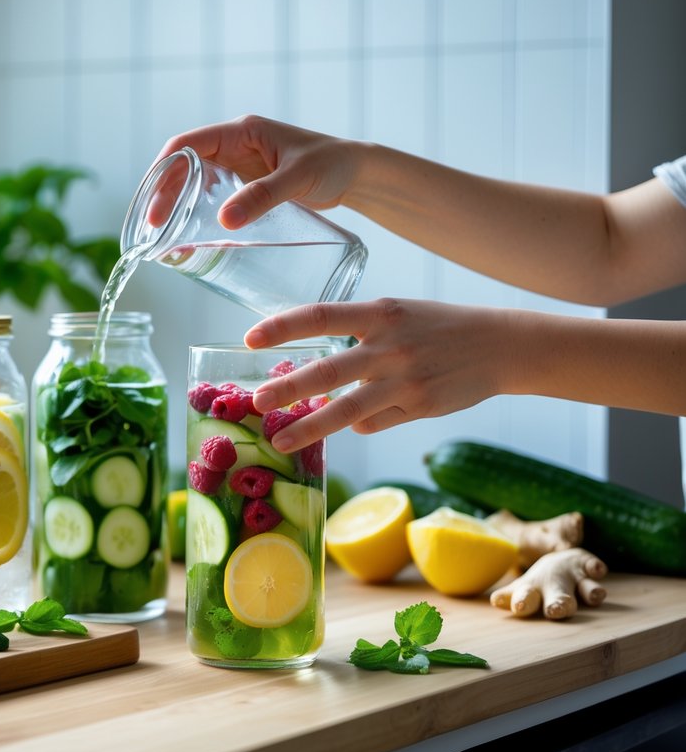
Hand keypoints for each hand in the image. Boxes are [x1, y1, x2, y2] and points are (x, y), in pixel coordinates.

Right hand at [150, 115, 363, 228]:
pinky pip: (212, 197)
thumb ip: (263, 197)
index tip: (154, 204)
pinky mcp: (246, 186)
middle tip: (155, 228)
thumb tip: (225, 221)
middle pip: (183, 166)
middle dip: (163, 194)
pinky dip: (196, 214)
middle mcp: (234, 145)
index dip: (164, 172)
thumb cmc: (333, 164)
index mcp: (241, 131)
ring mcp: (239, 166)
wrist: (358, 173)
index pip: (187, 144)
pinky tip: (191, 238)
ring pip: (194, 182)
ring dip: (176, 206)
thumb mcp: (298, 178)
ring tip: (164, 237)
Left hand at [244, 299, 518, 451]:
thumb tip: (310, 369)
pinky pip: (372, 422)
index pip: (320, 315)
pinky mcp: (418, 407)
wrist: (500, 345)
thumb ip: (357, 336)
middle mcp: (390, 346)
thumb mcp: (396, 314)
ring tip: (278, 439)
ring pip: (347, 409)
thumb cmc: (437, 327)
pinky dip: (357, 424)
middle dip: (289, 388)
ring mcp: (405, 380)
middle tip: (257, 400)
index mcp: (379, 312)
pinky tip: (355, 420)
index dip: (283, 327)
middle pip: (329, 369)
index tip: (250, 339)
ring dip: (309, 427)